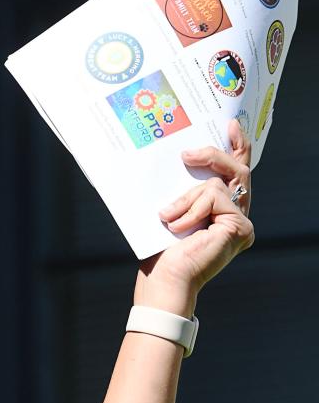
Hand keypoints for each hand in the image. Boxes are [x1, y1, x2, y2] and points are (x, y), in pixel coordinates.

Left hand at [136, 119, 253, 315]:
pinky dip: (192, 209)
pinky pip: (214, 197)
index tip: (231, 124)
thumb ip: (184, 187)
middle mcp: (237, 214)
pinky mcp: (240, 226)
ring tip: (168, 216)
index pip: (235, 172)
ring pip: (217, 183)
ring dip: (187, 197)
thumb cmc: (162, 250)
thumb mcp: (172, 207)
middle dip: (213, 155)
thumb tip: (180, 157)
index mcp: (222, 210)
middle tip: (187, 154)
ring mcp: (241, 221)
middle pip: (236, 169)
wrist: (164, 278)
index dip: (237, 146)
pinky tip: (178, 228)